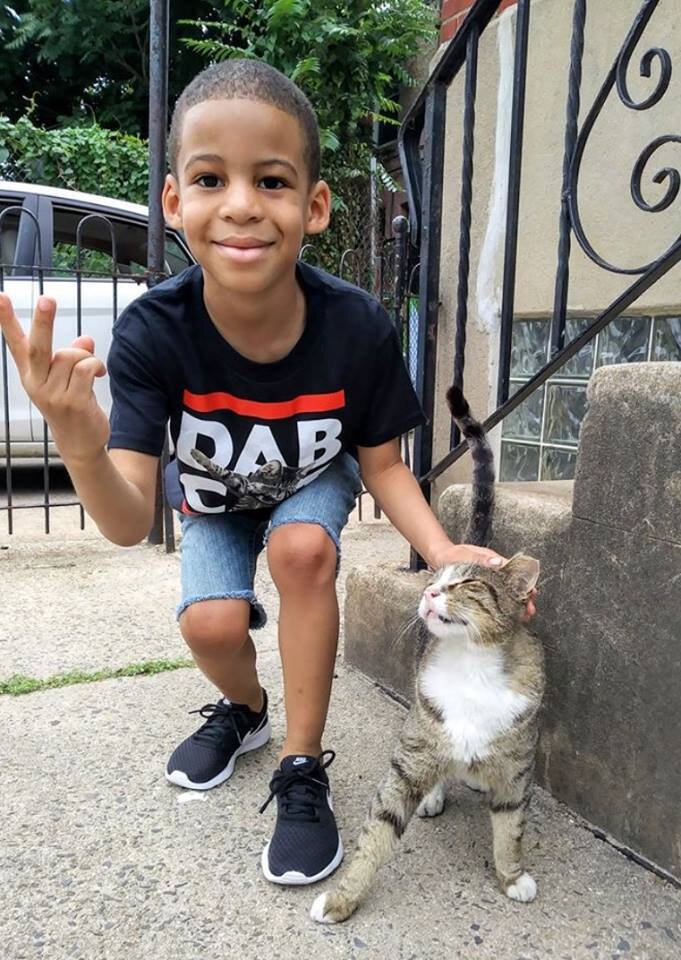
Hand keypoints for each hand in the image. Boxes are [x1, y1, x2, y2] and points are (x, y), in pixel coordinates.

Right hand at [0, 294, 109, 463]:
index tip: (0, 296)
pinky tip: (99, 374)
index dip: (6, 319)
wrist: (80, 443)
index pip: (15, 343)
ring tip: (91, 371)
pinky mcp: (73, 402)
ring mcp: (53, 394)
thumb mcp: (67, 378)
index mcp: (30, 373)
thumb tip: (86, 339)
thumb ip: (72, 355)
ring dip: (87, 356)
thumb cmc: (72, 405)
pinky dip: (97, 366)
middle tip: (47, 299)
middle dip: (43, 321)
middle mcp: (36, 383)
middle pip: (38, 347)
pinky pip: (87, 368)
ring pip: (73, 355)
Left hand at [427, 541, 537, 620]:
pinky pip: (493, 603)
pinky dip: (500, 611)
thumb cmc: (454, 555)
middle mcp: (495, 576)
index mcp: (496, 564)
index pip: (516, 574)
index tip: (532, 593)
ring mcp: (488, 586)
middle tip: (529, 611)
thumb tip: (497, 562)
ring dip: (514, 607)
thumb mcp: (467, 555)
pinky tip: (504, 620)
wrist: (440, 559)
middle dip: (523, 600)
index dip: (525, 584)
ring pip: (506, 597)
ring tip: (521, 618)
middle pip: (514, 588)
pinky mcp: (480, 595)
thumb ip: (481, 559)